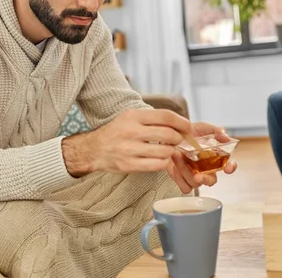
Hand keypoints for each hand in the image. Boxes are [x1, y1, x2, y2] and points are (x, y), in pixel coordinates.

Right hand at [61, 109, 189, 176]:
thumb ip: (153, 118)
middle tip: (178, 140)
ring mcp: (130, 149)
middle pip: (168, 134)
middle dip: (178, 138)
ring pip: (165, 152)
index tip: (187, 127)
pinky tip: (159, 159)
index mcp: (133, 116)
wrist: (93, 149)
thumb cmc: (117, 132)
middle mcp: (131, 131)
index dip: (181, 122)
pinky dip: (163, 162)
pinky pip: (157, 165)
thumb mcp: (130, 117)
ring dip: (171, 151)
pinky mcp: (129, 165)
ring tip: (166, 149)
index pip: (166, 116)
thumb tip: (180, 123)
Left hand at [165, 122, 237, 193]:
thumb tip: (226, 137)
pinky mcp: (182, 179)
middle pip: (211, 181)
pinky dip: (179, 178)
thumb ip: (216, 131)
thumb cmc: (189, 133)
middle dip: (205, 179)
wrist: (171, 135)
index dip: (230, 167)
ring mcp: (194, 175)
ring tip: (177, 155)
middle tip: (198, 175)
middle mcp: (206, 169)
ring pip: (195, 184)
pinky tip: (175, 166)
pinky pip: (185, 187)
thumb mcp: (203, 128)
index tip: (227, 168)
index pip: (228, 165)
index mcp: (215, 158)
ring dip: (185, 171)